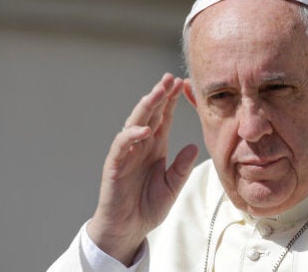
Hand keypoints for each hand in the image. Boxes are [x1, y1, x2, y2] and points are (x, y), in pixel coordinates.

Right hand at [87, 73, 197, 265]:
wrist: (128, 230)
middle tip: (170, 78)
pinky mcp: (114, 166)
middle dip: (159, 95)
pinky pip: (122, 146)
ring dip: (146, 107)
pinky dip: (132, 135)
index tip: (183, 84)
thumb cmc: (148, 207)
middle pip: (150, 114)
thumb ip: (182, 167)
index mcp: (155, 147)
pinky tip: (145, 128)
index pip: (164, 118)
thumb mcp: (172, 186)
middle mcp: (140, 146)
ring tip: (158, 92)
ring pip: (134, 123)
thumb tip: (193, 146)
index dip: (171, 101)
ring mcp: (126, 154)